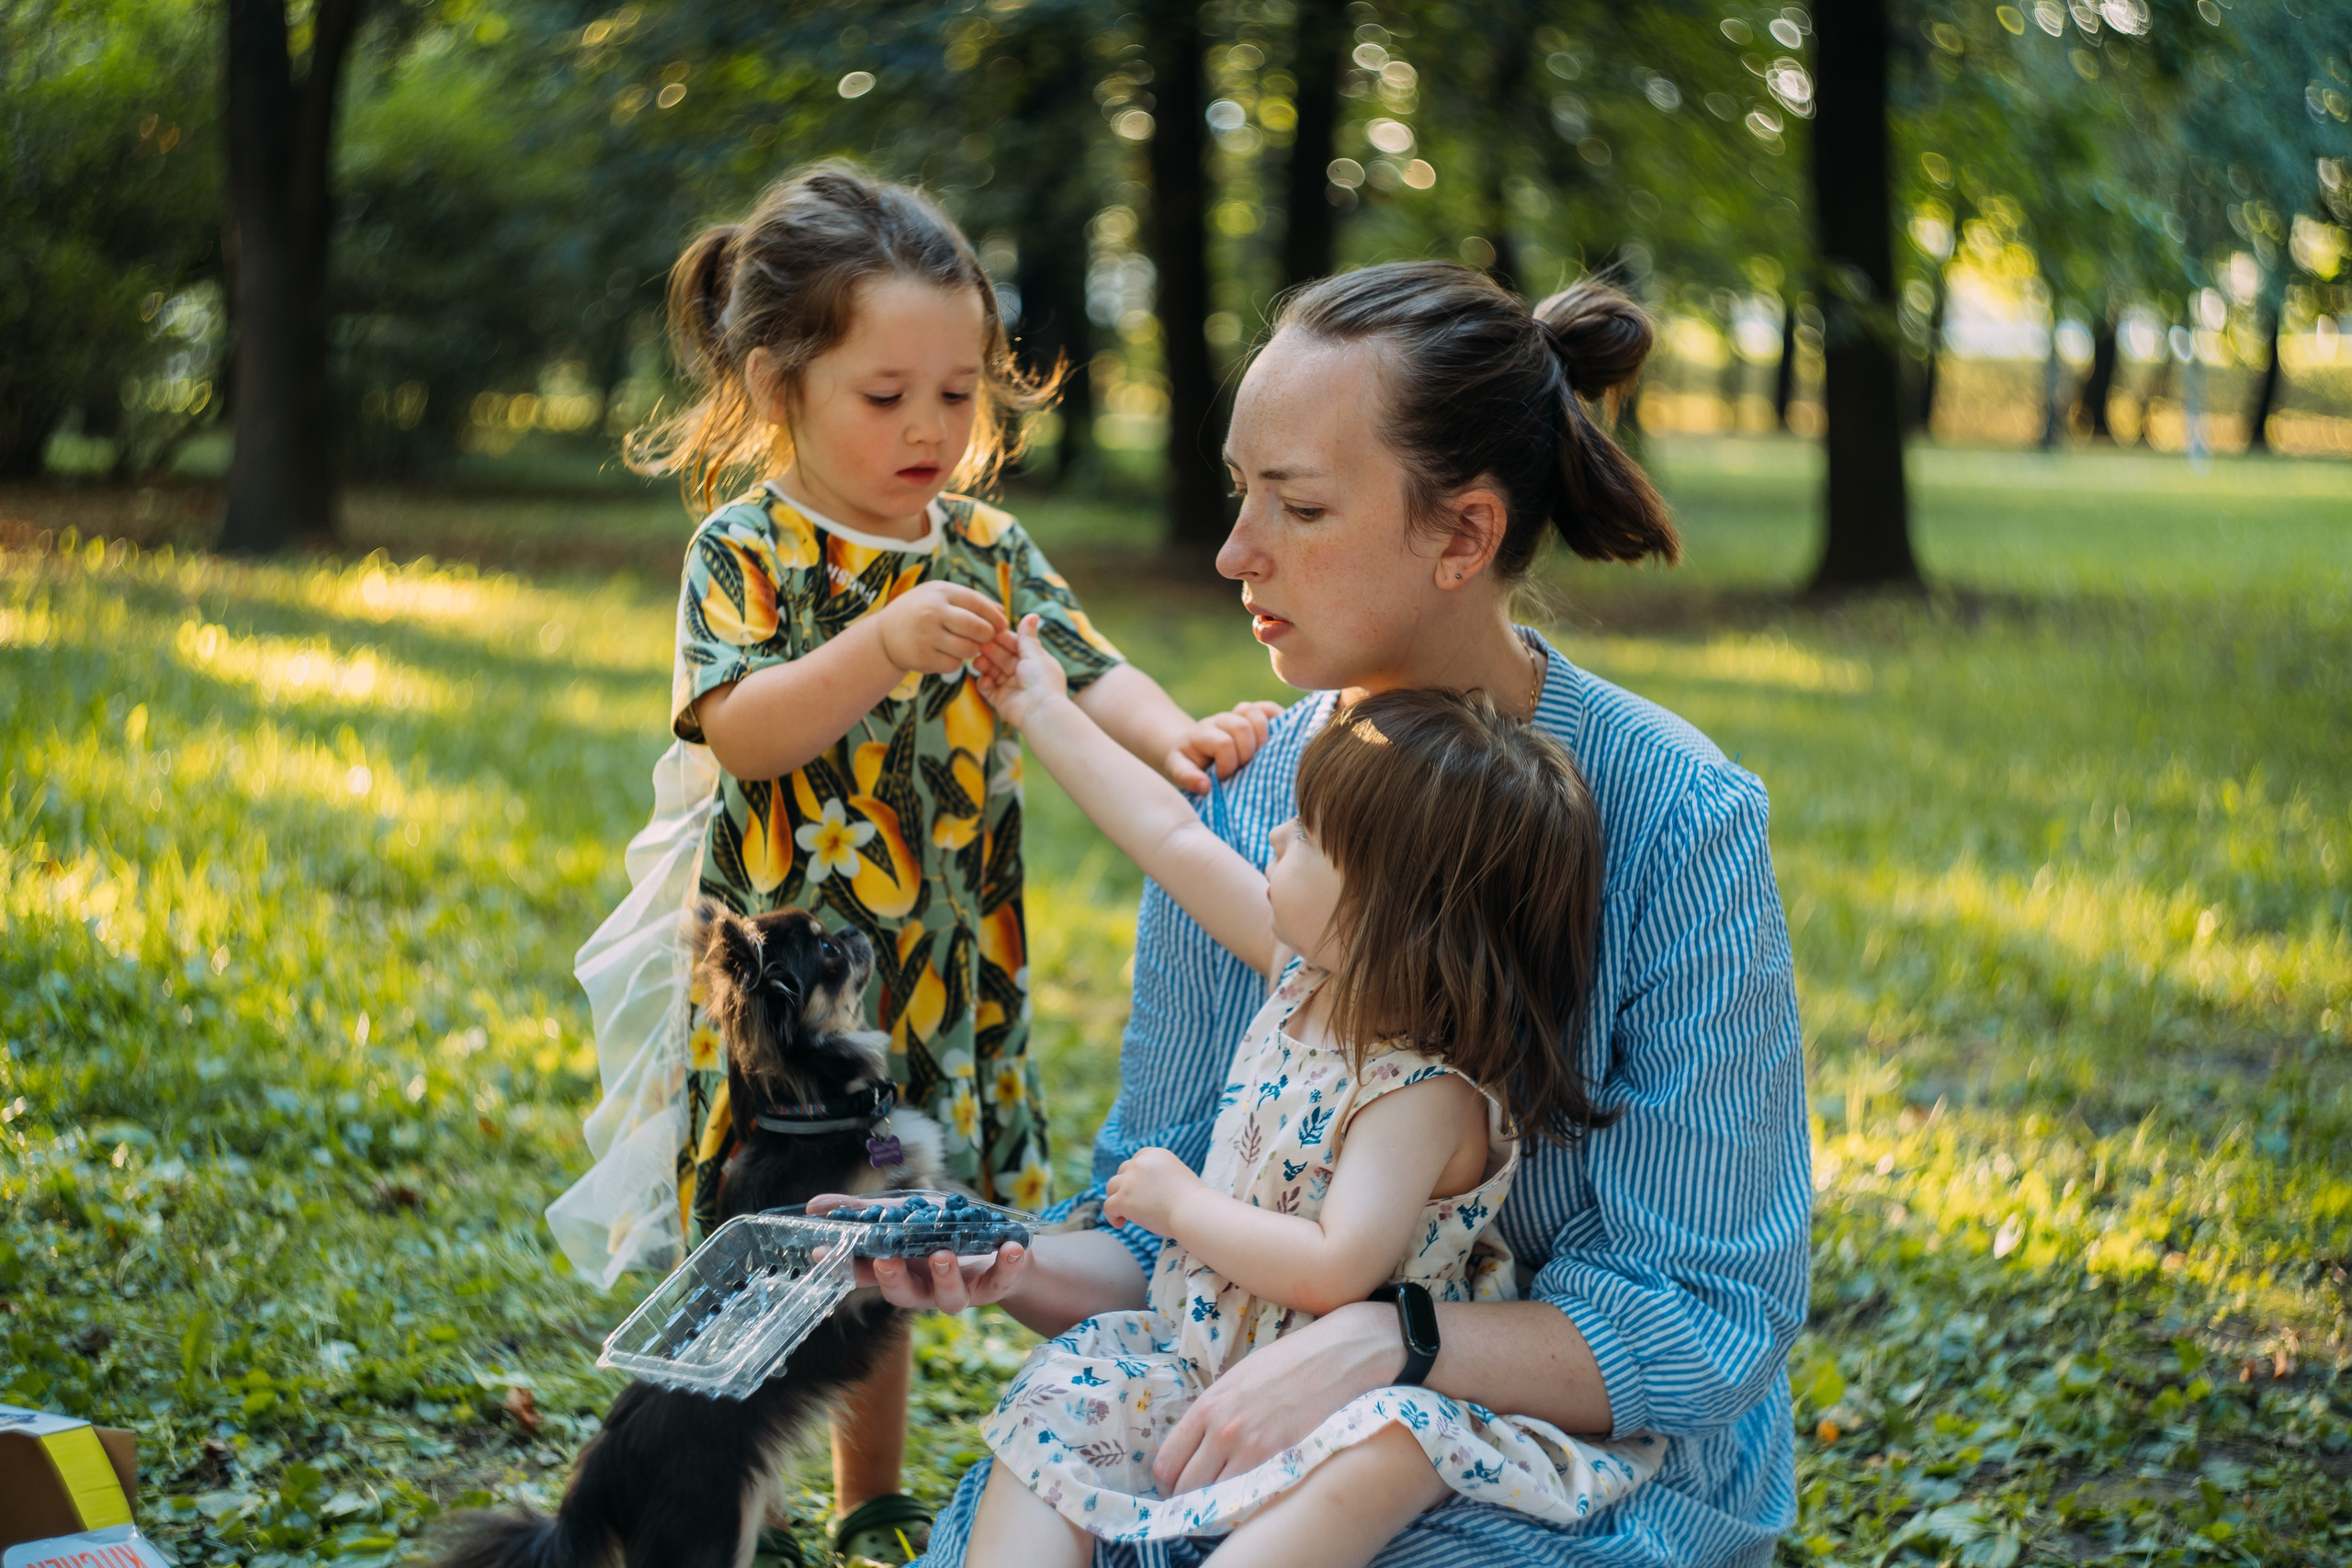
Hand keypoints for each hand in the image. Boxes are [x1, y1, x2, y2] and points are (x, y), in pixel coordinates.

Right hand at [803, 1193, 1031, 1309]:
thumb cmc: (947, 1230)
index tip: (822, 1254)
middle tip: (887, 1260)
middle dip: (893, 1279)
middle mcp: (927, 1288)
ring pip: (949, 1297)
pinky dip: (1008, 1264)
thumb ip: (864, 1211)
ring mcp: (961, 1290)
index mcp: (902, 1271)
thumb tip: (813, 1206)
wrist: (1003, 1246)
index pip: (866, 1273)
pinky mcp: (996, 1285)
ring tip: (942, 1254)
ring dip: (945, 1276)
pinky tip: (1012, 1247)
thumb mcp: (905, 1213)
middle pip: (904, 1295)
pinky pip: (1002, 1280)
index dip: (844, 1266)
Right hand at [873, 582, 1009, 675]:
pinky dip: (955, 662)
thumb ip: (970, 601)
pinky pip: (954, 665)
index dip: (994, 616)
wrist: (884, 634)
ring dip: (972, 650)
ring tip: (964, 645)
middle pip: (976, 628)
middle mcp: (932, 613)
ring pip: (968, 649)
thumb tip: (1001, 612)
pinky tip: (946, 655)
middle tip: (986, 638)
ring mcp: (926, 636)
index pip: (978, 604)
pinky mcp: (922, 658)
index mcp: (940, 593)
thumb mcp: (940, 596)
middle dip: (988, 635)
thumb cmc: (920, 611)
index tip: (1002, 625)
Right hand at [970, 612, 1068, 728]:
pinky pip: (988, 689)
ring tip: (978, 662)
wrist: (1040, 711)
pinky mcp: (1001, 700)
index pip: (1014, 644)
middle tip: (979, 644)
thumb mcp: (1035, 653)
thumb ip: (1028, 635)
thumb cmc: (1042, 680)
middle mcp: (1021, 673)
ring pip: (992, 671)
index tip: (988, 630)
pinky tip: (986, 680)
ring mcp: (1010, 687)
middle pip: (1001, 657)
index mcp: (1033, 660)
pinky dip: (984, 683)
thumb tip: (1033, 614)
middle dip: (990, 651)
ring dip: (985, 665)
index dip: (1001, 638)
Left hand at [1101, 1147, 1204, 1235]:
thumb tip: (1145, 1187)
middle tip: (1134, 1202)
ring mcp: (1129, 1181)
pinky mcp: (1123, 1199)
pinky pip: (1108, 1206)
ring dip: (1116, 1197)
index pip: (1137, 1159)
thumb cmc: (1191, 1200)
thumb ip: (1159, 1175)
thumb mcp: (1177, 1174)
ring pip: (1111, 1187)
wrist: (1192, 1211)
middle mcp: (1139, 1163)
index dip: (1136, 1174)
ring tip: (1124, 1213)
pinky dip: (1112, 1216)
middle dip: (1126, 1185)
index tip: (1140, 1188)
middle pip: (1122, 1171)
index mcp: (1155, 1154)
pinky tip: (1120, 1223)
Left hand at [1153, 1300, 1400, 1493]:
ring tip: (1228, 1496)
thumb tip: (1197, 1443)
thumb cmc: (1288, 1363)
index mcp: (1208, 1405)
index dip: (1169, 1480)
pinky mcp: (1280, 1460)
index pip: (1167, 1462)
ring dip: (1216, 1502)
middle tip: (1201, 1498)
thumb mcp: (1238, 1378)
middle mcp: (1222, 1429)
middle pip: (1185, 1487)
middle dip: (1189, 1497)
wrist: (1335, 1357)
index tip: (1179, 1484)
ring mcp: (1251, 1447)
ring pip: (1214, 1498)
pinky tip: (1252, 1493)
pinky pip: (1247, 1496)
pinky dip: (1244, 1502)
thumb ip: (1214, 1411)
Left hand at [1166, 701, 1284, 792]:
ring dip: (1262, 735)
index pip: (1223, 743)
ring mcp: (1235, 715)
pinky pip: (1267, 708)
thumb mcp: (1178, 771)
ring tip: (1259, 754)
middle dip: (1246, 751)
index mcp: (1201, 735)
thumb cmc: (1187, 763)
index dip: (1228, 763)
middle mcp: (1219, 721)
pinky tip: (1280, 735)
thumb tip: (1205, 786)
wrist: (1188, 745)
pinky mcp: (1249, 715)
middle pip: (1241, 726)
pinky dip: (1277, 718)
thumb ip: (1187, 778)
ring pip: (1254, 712)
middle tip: (1242, 766)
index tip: (1223, 776)